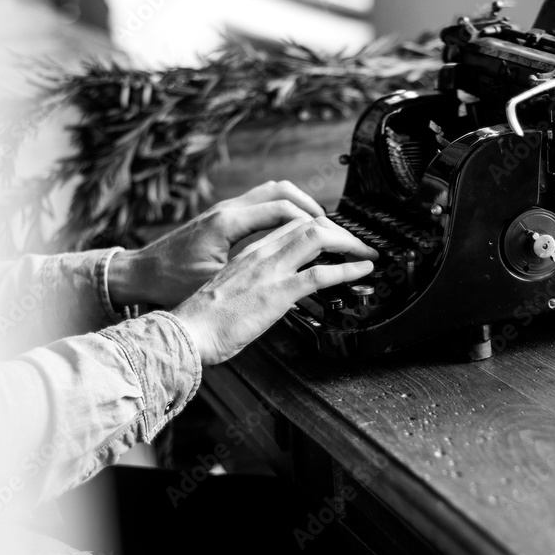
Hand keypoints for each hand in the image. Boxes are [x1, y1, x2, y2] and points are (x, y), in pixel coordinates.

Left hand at [108, 180, 325, 309]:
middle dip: (317, 210)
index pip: (286, 210)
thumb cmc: (168, 283)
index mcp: (229, 223)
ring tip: (322, 227)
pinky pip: (263, 203)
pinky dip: (285, 212)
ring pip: (275, 193)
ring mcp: (226, 210)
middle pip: (285, 194)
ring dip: (302, 207)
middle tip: (339, 231)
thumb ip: (252, 277)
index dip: (317, 224)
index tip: (338, 239)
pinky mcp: (223, 218)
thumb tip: (286, 281)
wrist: (138, 275)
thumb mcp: (215, 286)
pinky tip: (294, 230)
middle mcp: (229, 210)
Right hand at [171, 215, 377, 364]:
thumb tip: (270, 296)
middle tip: (358, 244)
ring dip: (349, 243)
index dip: (318, 228)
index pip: (290, 225)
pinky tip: (363, 270)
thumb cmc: (203, 321)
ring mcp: (271, 270)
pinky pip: (322, 273)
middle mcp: (261, 254)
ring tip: (367, 253)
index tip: (334, 239)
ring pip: (318, 237)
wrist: (186, 332)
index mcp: (249, 253)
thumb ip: (252, 285)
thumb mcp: (230, 292)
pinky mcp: (278, 291)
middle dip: (340, 230)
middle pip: (308, 223)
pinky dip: (348, 268)